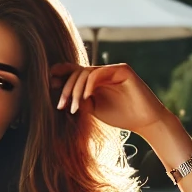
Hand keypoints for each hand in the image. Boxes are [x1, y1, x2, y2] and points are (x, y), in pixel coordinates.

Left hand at [50, 62, 173, 137]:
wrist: (144, 121)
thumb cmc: (119, 116)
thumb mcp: (93, 110)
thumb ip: (79, 100)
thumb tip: (59, 95)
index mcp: (94, 80)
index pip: (73, 72)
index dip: (59, 74)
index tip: (47, 85)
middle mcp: (102, 72)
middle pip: (76, 72)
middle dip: (65, 89)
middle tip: (61, 106)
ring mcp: (112, 69)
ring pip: (85, 73)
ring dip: (75, 90)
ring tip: (73, 107)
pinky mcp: (122, 70)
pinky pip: (99, 74)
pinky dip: (89, 85)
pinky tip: (85, 98)